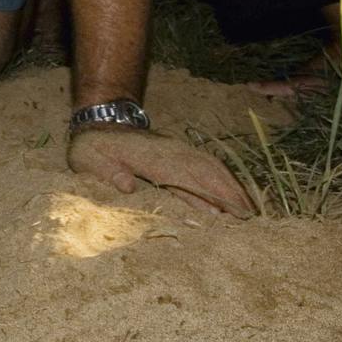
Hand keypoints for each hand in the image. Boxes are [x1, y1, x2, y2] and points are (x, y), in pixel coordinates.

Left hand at [66, 127, 253, 217]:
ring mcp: (177, 151)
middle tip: (252, 220)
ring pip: (211, 168)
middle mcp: (171, 153)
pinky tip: (234, 196)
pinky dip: (223, 180)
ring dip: (232, 187)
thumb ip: (106, 173)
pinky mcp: (179, 154)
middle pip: (207, 172)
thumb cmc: (93, 148)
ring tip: (251, 212)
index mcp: (152, 159)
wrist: (100, 122)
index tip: (229, 213)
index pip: (187, 178)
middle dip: (231, 194)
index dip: (209, 195)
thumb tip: (127, 186)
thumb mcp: (89, 161)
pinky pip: (206, 165)